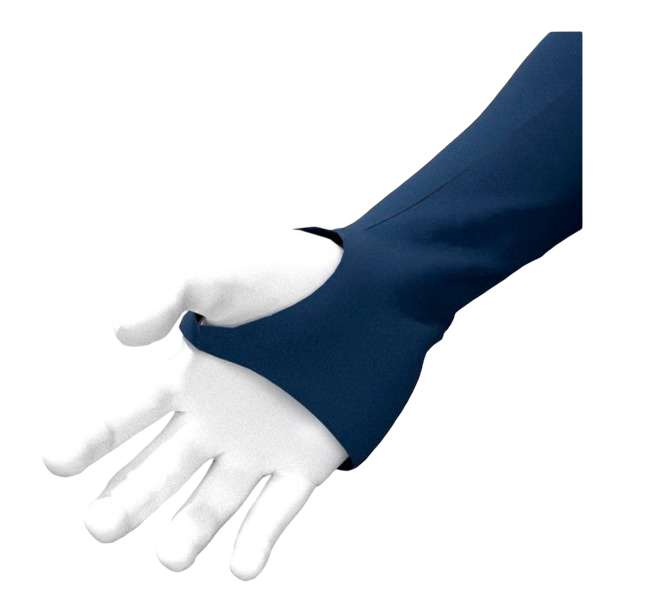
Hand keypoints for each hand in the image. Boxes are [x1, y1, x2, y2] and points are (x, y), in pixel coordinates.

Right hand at [40, 228, 347, 579]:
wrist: (368, 290)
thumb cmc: (290, 273)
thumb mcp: (222, 270)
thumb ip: (169, 293)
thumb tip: (115, 334)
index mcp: (192, 377)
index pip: (128, 417)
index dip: (89, 439)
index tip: (54, 461)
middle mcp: (218, 420)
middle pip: (161, 471)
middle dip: (127, 500)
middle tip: (97, 526)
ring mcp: (261, 445)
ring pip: (213, 502)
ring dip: (189, 533)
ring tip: (168, 556)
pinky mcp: (307, 463)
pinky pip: (277, 509)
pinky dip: (259, 540)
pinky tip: (242, 566)